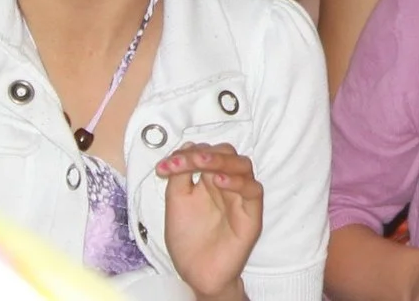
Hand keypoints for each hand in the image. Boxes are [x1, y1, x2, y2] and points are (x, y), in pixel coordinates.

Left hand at [157, 143, 263, 299]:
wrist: (197, 272)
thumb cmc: (188, 239)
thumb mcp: (176, 202)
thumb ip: (180, 176)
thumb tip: (186, 147)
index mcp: (208, 180)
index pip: (207, 152)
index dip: (187, 152)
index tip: (166, 165)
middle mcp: (226, 184)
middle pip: (227, 153)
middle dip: (206, 152)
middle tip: (186, 160)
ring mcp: (240, 197)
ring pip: (243, 166)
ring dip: (221, 160)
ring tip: (201, 162)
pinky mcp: (252, 213)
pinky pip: (253, 191)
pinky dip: (237, 182)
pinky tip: (217, 181)